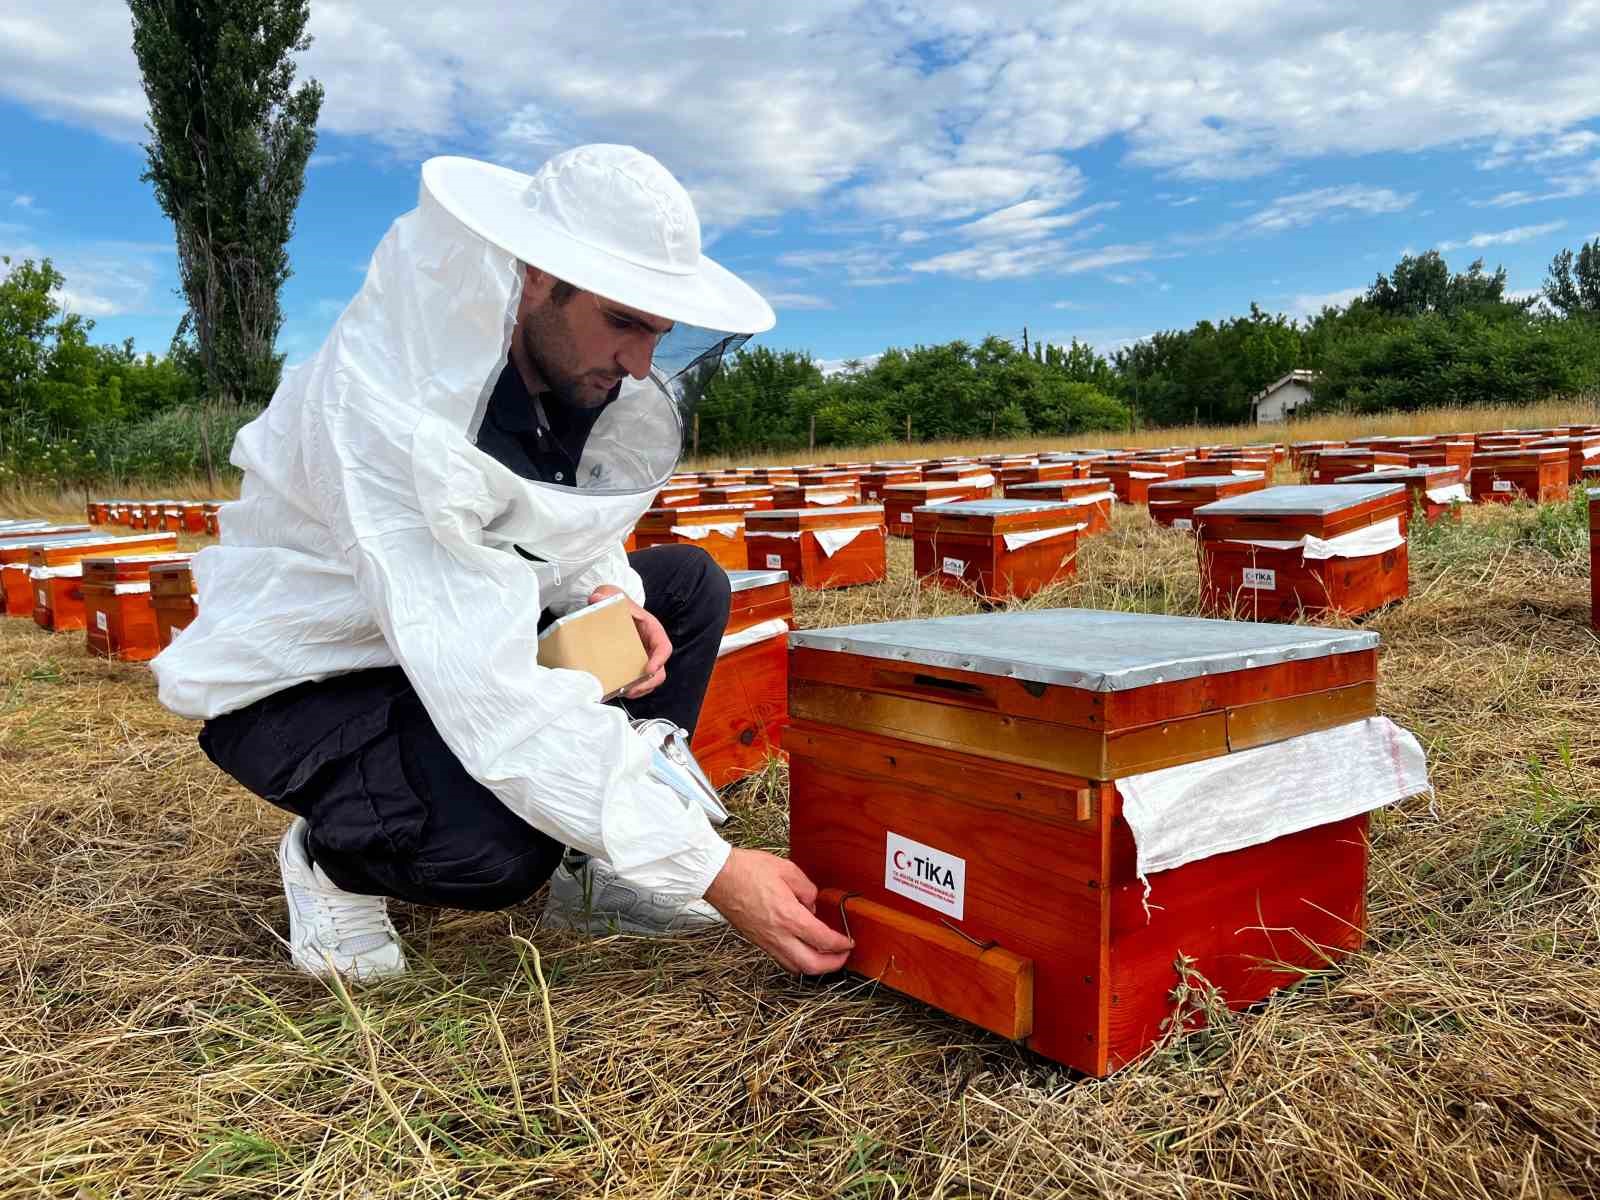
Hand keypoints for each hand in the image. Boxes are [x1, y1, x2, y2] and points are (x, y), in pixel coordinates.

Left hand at [590, 585, 669, 698]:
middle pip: (659, 671)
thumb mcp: (614, 597)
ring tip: (622, 692)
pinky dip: (630, 690)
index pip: (664, 647)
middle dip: (648, 683)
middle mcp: (650, 647)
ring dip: (638, 690)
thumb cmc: (617, 604)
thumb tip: (596, 598)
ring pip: (649, 681)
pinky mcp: (632, 666)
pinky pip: (637, 683)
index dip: (660, 659)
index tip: (649, 668)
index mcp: (652, 630)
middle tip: (631, 689)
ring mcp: (642, 658)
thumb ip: (607, 596)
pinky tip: (616, 690)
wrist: (610, 608)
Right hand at [703, 848, 854, 974]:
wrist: (718, 876)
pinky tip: (802, 950)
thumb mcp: (787, 870)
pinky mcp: (756, 941)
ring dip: (814, 967)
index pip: (823, 941)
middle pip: (811, 965)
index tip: (849, 942)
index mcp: (789, 917)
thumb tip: (812, 904)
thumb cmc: (747, 870)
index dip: (841, 945)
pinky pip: (781, 960)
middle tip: (842, 957)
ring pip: (795, 967)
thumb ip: (807, 889)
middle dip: (832, 965)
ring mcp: (765, 941)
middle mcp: (778, 935)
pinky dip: (797, 961)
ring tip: (825, 957)